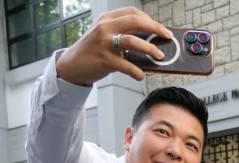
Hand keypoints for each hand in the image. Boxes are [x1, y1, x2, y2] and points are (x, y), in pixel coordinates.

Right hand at [55, 8, 169, 85]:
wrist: (71, 64)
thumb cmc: (93, 51)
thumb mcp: (105, 35)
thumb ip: (123, 34)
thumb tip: (151, 42)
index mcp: (107, 19)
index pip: (132, 12)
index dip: (150, 20)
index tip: (161, 29)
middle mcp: (105, 27)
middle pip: (135, 21)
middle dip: (155, 28)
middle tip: (167, 37)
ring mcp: (104, 43)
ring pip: (133, 41)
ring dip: (150, 49)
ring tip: (159, 56)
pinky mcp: (104, 60)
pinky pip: (127, 65)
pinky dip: (137, 72)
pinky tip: (140, 75)